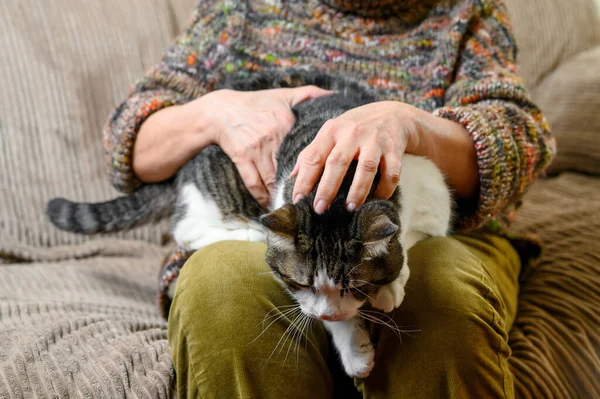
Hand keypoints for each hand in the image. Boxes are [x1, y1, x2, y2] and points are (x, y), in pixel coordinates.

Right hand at [201, 87, 331, 206]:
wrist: (221, 110)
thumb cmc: (255, 103)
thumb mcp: (283, 95)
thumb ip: (310, 94)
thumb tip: (334, 95)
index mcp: (287, 123)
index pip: (306, 148)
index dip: (318, 165)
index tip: (328, 177)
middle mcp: (273, 138)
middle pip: (291, 168)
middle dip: (301, 186)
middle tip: (313, 201)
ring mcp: (256, 149)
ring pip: (273, 180)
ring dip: (282, 195)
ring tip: (293, 208)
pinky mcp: (242, 158)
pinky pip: (253, 183)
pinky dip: (262, 197)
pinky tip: (269, 205)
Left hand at [291, 101, 418, 212]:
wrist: (392, 113)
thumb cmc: (354, 128)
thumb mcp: (331, 133)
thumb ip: (312, 152)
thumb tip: (291, 177)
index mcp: (332, 130)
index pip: (313, 156)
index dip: (304, 179)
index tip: (297, 200)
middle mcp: (352, 133)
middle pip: (338, 162)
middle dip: (327, 188)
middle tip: (320, 209)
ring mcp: (375, 140)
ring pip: (366, 168)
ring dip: (358, 190)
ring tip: (350, 208)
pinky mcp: (394, 149)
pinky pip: (391, 172)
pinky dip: (385, 188)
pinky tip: (378, 199)